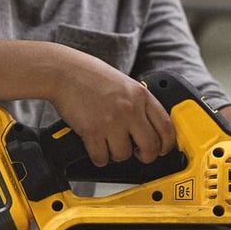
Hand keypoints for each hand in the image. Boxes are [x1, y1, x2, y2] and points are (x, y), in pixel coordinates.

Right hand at [45, 48, 175, 166]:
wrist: (64, 72)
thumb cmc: (91, 76)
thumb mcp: (125, 84)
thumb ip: (138, 103)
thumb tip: (149, 127)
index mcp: (141, 95)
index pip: (166, 127)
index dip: (167, 144)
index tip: (162, 149)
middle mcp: (130, 108)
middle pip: (151, 146)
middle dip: (146, 156)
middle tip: (139, 155)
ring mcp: (111, 121)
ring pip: (124, 155)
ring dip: (117, 155)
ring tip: (110, 144)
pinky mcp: (92, 131)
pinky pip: (101, 158)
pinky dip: (99, 158)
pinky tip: (96, 147)